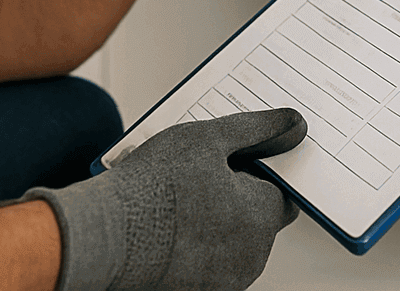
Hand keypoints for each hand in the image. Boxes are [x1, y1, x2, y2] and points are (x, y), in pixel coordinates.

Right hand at [23, 108, 306, 290]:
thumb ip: (258, 130)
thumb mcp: (209, 139)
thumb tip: (295, 124)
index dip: (259, 175)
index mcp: (261, 216)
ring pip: (232, 243)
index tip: (233, 164)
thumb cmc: (152, 188)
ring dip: (215, 224)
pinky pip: (208, 264)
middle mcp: (252, 255)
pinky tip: (168, 230)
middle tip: (197, 179)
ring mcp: (225, 280)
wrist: (104, 237)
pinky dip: (195, 248)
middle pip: (256, 219)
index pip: (282, 193)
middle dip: (236, 199)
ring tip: (178, 204)